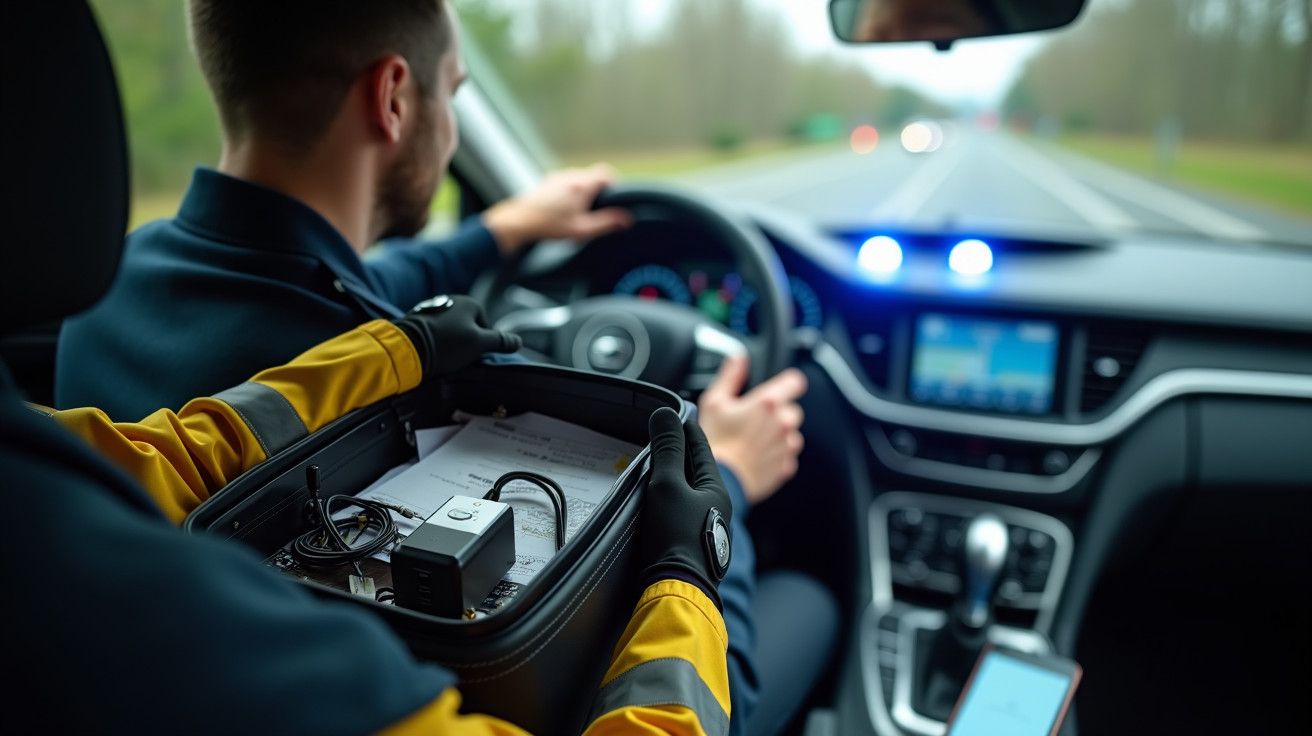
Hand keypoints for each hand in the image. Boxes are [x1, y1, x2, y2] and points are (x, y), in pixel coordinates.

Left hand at [393, 295, 520, 376]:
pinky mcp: (417, 319)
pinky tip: (430, 352)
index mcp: (468, 303)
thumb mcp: (479, 344)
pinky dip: (434, 341)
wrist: (408, 347)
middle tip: (458, 358)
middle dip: (464, 342)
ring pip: (449, 329)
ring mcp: (432, 308)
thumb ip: (500, 341)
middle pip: (466, 327)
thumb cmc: (448, 344)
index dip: (482, 343)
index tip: (473, 355)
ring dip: (449, 342)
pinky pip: (433, 331)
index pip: (484, 325)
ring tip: (443, 356)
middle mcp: (450, 301)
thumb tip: (518, 341)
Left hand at [481, 164, 632, 254]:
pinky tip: (565, 207)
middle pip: (593, 175)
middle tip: (596, 209)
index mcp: (582, 185)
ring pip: (580, 177)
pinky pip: (567, 180)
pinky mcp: (549, 180)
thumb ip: (606, 223)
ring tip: (579, 209)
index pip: (606, 173)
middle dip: (598, 190)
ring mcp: (558, 176)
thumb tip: (626, 220)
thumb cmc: (550, 226)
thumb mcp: (582, 230)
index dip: (614, 184)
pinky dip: (572, 190)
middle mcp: (571, 175)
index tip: (613, 198)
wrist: (520, 221)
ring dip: (584, 189)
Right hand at [642, 407, 733, 608]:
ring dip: (676, 475)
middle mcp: (715, 506)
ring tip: (661, 464)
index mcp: (717, 488)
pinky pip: (682, 509)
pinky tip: (660, 501)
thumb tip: (666, 415)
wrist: (676, 588)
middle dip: (682, 451)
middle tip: (667, 435)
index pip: (701, 448)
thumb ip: (667, 450)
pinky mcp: (690, 541)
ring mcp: (705, 525)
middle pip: (697, 468)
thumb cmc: (677, 538)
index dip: (686, 429)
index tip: (677, 415)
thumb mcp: (667, 485)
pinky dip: (671, 497)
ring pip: (690, 490)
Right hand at [697, 354, 805, 505]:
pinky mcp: (786, 466)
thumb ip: (731, 376)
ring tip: (753, 442)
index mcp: (767, 403)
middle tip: (754, 422)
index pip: (794, 382)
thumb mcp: (715, 401)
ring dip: (778, 435)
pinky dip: (776, 455)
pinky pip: (787, 456)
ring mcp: (787, 446)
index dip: (787, 383)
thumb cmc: (715, 442)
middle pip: (792, 410)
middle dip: (777, 413)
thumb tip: (738, 358)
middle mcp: (783, 423)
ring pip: (791, 434)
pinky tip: (756, 456)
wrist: (720, 480)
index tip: (780, 389)